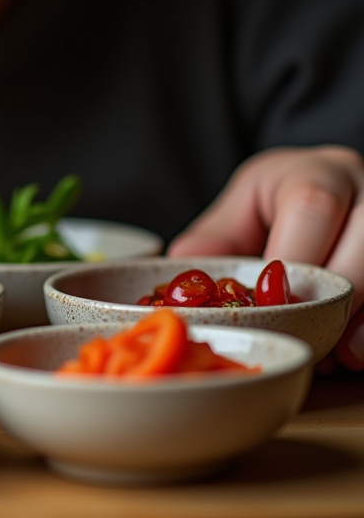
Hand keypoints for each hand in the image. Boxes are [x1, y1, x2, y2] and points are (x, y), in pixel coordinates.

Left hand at [168, 145, 363, 369]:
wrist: (331, 188)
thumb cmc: (284, 200)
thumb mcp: (244, 205)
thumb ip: (216, 240)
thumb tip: (181, 280)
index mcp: (320, 172)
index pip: (311, 206)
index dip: (290, 261)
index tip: (268, 303)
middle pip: (363, 245)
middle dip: (332, 302)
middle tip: (302, 336)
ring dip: (359, 323)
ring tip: (329, 353)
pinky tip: (352, 350)